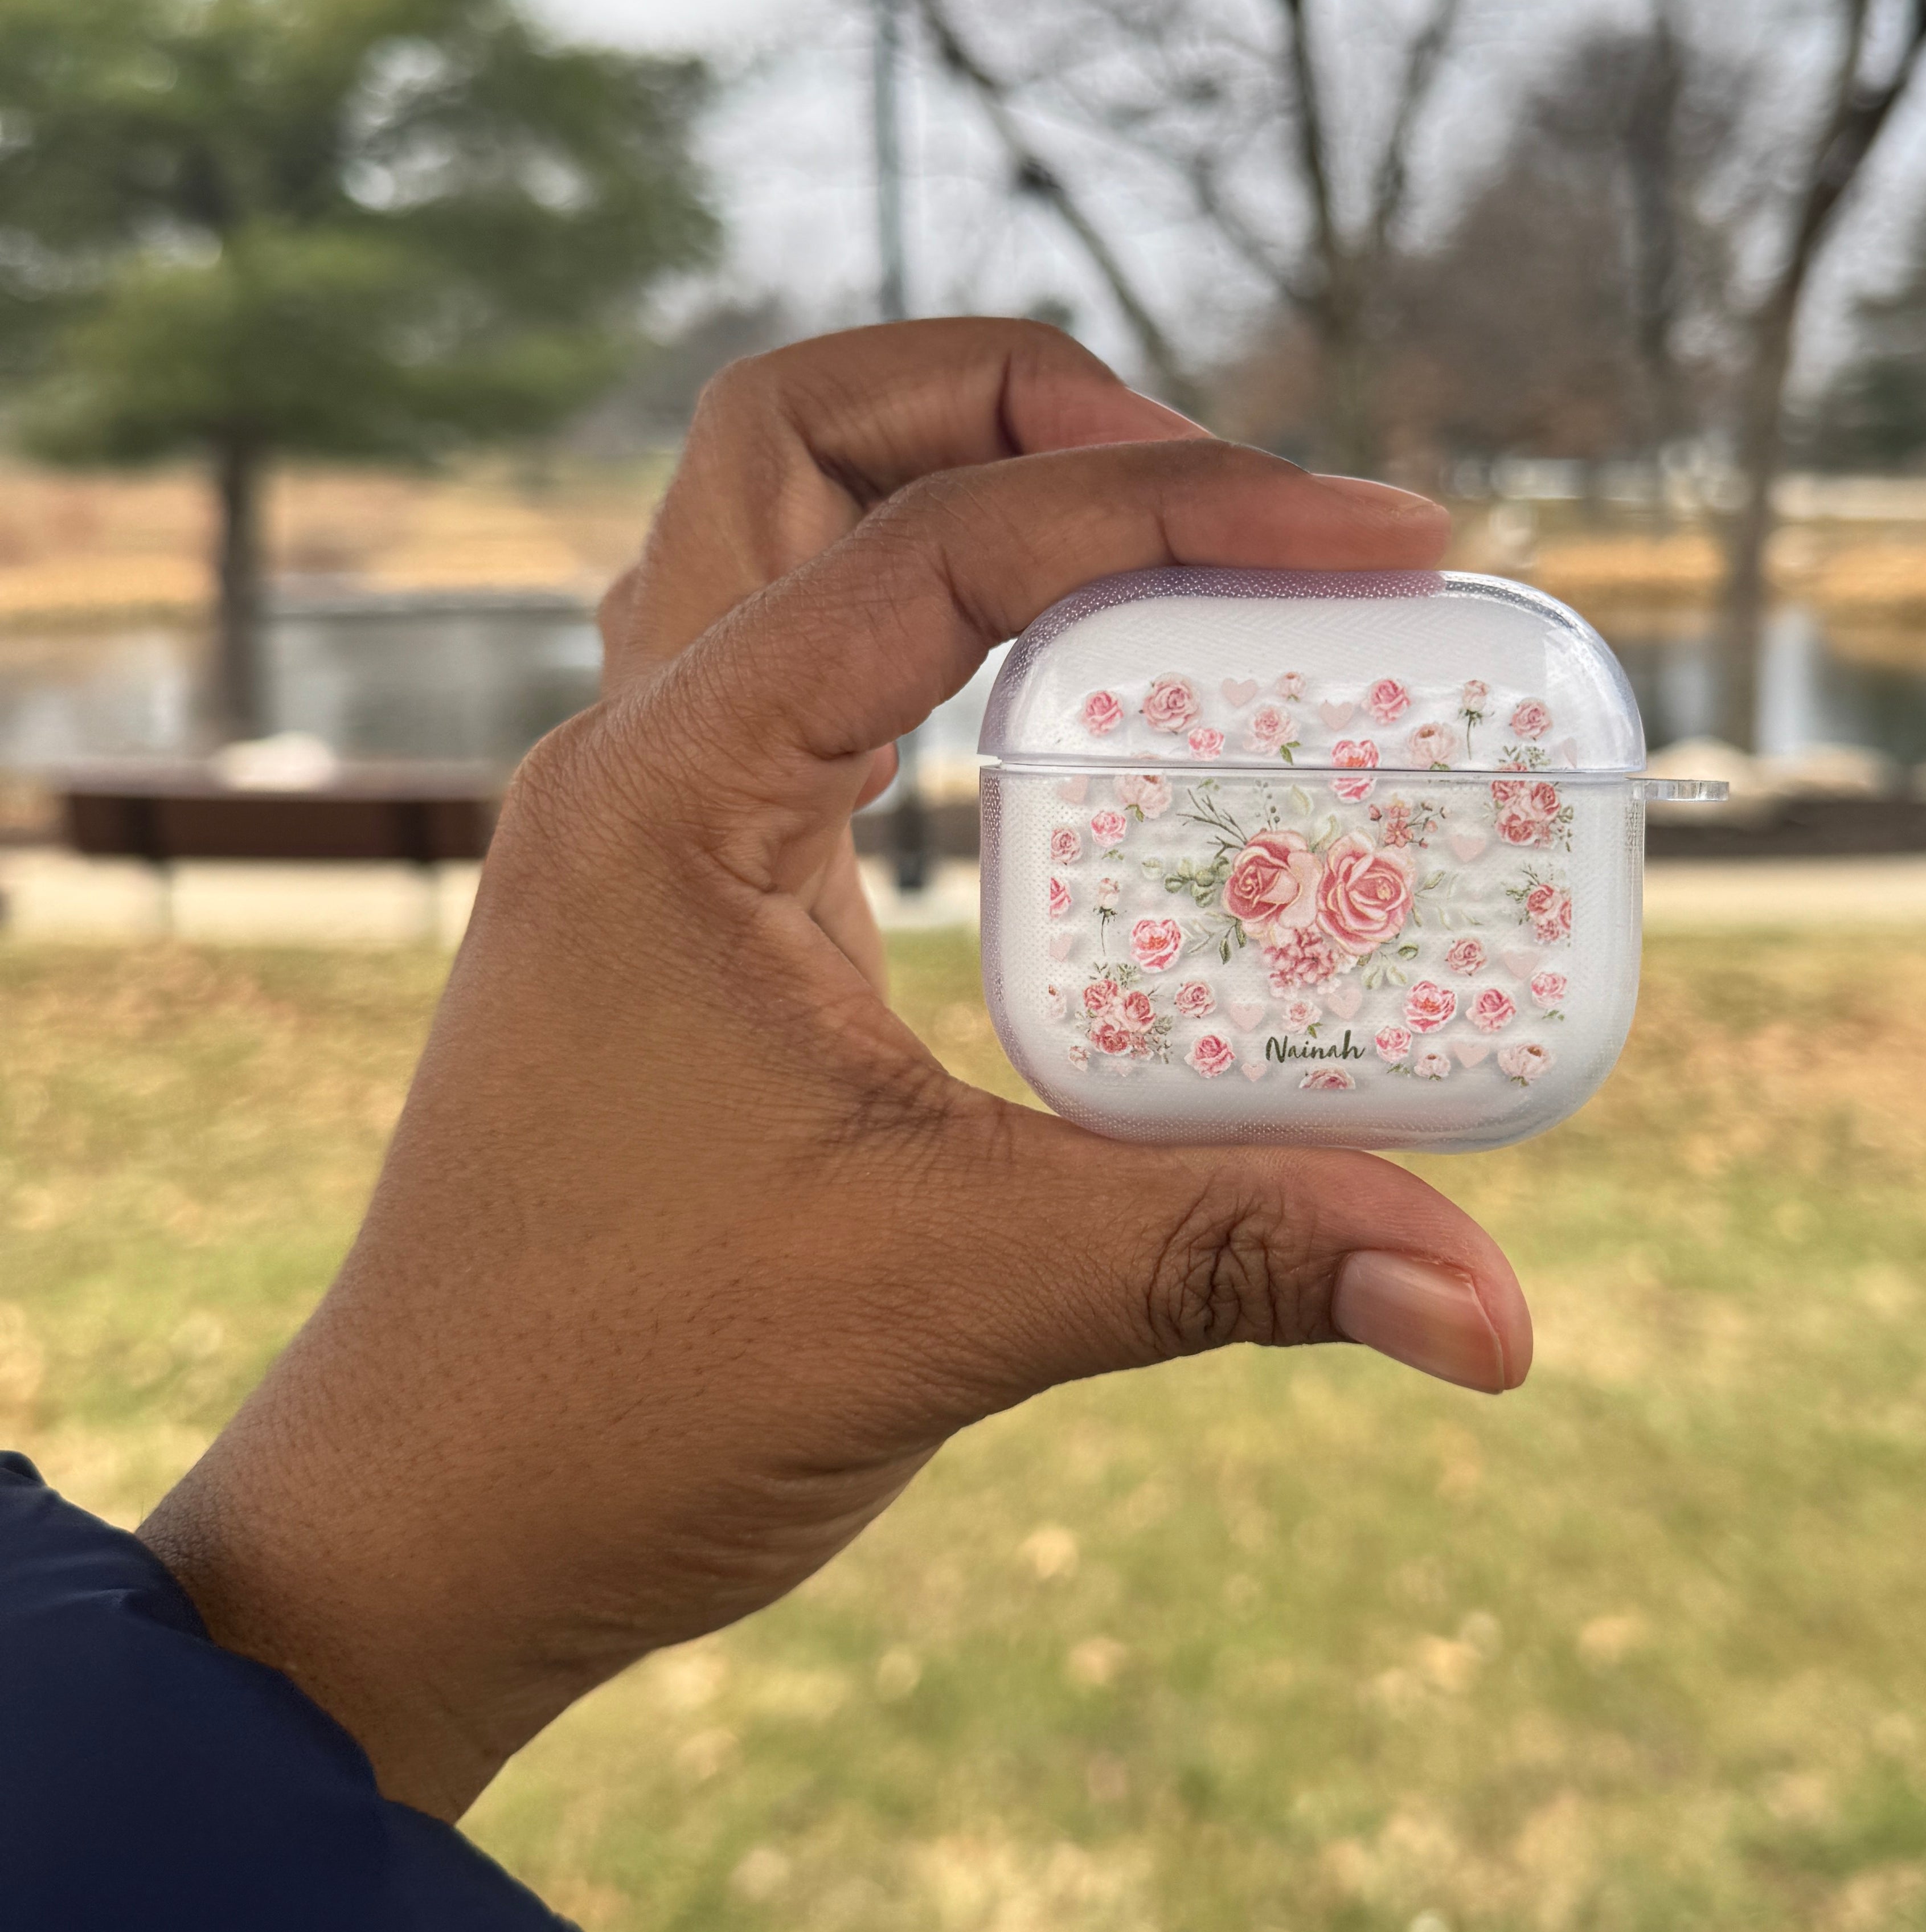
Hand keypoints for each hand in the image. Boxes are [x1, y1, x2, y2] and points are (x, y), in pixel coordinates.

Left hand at [140, 324, 1532, 1822]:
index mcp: (667, 791)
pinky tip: (1085, 723)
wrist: (421, 1534)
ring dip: (974, 488)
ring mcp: (647, 818)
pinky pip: (813, 666)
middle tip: (1237, 495)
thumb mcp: (956, 1304)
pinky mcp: (686, 895)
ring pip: (784, 525)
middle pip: (802, 428)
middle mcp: (637, 759)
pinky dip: (949, 626)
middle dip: (1026, 397)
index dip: (1176, 498)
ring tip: (1183, 561)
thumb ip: (1232, 1261)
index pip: (937, 539)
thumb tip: (1498, 1307)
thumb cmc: (619, 1407)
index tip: (1376, 535)